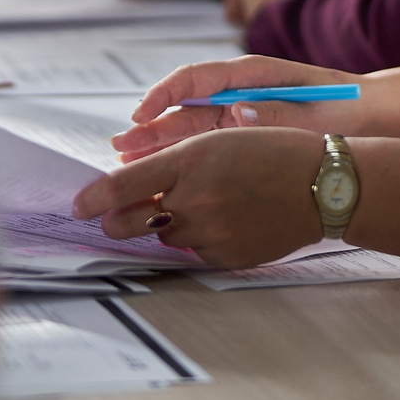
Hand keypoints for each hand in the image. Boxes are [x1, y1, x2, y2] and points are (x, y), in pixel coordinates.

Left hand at [72, 127, 332, 269]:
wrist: (321, 184)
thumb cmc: (271, 152)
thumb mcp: (218, 142)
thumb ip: (173, 165)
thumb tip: (132, 187)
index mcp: (190, 161)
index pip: (123, 186)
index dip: (94, 198)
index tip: (78, 206)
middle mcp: (195, 199)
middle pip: (130, 222)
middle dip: (120, 219)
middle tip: (120, 216)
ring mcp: (210, 233)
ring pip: (165, 236)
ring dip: (169, 224)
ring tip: (207, 205)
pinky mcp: (225, 257)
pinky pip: (194, 253)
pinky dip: (199, 240)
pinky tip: (228, 221)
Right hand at [110, 53, 356, 159]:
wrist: (375, 119)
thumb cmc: (348, 109)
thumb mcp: (317, 110)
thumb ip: (275, 111)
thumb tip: (235, 113)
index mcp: (252, 74)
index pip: (196, 77)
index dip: (164, 94)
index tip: (142, 113)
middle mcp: (238, 91)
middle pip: (184, 106)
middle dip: (151, 125)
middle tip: (120, 147)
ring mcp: (238, 113)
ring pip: (188, 127)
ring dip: (158, 143)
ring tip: (126, 160)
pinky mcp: (243, 135)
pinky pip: (205, 144)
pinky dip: (181, 156)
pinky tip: (160, 172)